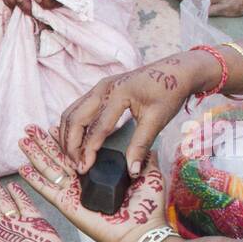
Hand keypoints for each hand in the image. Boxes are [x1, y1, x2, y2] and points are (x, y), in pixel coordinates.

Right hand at [16, 125, 167, 241]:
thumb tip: (150, 148)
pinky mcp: (67, 204)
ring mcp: (73, 193)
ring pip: (49, 169)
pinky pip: (47, 190)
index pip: (79, 149)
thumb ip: (145, 161)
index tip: (55, 125)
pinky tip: (23, 168)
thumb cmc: (147, 210)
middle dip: (44, 142)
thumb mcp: (150, 177)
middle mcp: (83, 182)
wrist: (141, 232)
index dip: (66, 137)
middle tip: (30, 128)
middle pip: (58, 157)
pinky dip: (34, 180)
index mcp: (99, 173)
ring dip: (35, 154)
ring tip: (23, 139)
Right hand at [57, 50, 217, 174]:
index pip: (96, 128)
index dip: (88, 150)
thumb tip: (132, 170)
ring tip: (71, 156)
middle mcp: (103, 88)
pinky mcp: (98, 90)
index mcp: (118, 94)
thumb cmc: (169, 92)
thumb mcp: (157, 119)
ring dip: (66, 135)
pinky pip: (76, 109)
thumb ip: (141, 145)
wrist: (176, 70)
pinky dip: (71, 126)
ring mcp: (98, 87)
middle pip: (75, 119)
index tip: (84, 169)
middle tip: (74, 165)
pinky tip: (74, 141)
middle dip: (70, 145)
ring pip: (71, 113)